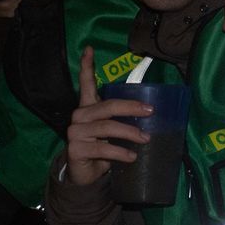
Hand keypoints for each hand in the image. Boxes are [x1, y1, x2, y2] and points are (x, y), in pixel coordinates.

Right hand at [64, 47, 151, 186]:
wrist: (84, 175)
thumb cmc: (101, 148)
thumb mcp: (111, 131)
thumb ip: (120, 119)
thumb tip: (148, 111)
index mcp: (87, 108)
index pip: (85, 83)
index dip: (87, 66)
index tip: (89, 48)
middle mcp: (78, 116)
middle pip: (107, 106)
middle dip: (130, 107)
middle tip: (150, 110)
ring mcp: (75, 132)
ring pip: (106, 127)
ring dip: (129, 133)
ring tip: (145, 138)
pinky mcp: (75, 149)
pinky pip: (103, 147)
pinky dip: (120, 152)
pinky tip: (131, 156)